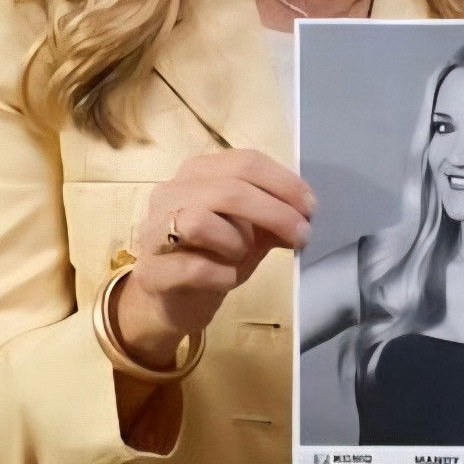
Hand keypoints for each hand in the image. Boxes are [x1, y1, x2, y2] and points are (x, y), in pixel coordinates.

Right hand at [113, 148, 314, 368]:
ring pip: (201, 222)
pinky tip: (227, 279)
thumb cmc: (210, 258)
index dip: (284, 183)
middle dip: (275, 213)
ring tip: (243, 255)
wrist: (170, 301)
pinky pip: (195, 267)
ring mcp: (154, 231)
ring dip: (237, 241)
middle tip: (301, 235)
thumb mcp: (247, 232)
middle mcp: (170, 193)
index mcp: (197, 174)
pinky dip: (223, 274)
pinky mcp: (153, 271)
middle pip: (228, 190)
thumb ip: (271, 219)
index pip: (244, 163)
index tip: (309, 208)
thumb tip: (303, 215)